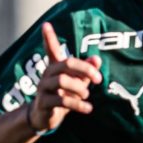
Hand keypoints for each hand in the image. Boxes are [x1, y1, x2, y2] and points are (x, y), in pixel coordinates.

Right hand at [29, 22, 101, 136]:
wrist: (44, 117)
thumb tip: (97, 59)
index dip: (48, 37)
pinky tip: (88, 108)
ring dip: (79, 87)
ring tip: (87, 95)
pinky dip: (78, 105)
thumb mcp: (76, 83)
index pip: (51, 49)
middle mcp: (47, 74)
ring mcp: (43, 88)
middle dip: (85, 69)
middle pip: (66, 64)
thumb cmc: (62, 96)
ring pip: (61, 81)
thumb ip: (86, 72)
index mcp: (55, 67)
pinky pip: (62, 100)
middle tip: (99, 79)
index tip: (46, 24)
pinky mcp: (44, 103)